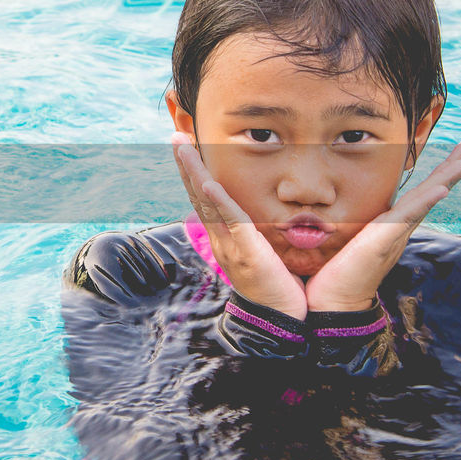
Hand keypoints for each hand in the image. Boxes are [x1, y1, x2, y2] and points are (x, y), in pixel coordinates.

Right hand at [170, 131, 308, 319]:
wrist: (284, 323)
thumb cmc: (282, 289)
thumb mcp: (267, 253)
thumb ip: (263, 232)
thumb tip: (268, 212)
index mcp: (226, 238)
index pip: (206, 199)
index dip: (194, 172)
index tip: (187, 148)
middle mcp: (221, 240)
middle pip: (197, 195)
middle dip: (186, 164)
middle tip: (175, 136)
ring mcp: (230, 246)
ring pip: (207, 202)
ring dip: (193, 172)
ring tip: (182, 146)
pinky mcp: (246, 253)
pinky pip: (230, 221)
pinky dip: (218, 200)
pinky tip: (208, 181)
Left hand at [304, 142, 460, 311]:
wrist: (329, 305)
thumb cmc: (331, 277)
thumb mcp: (342, 241)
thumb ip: (348, 225)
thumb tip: (339, 212)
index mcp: (388, 228)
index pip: (416, 197)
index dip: (434, 177)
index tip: (452, 157)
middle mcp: (396, 231)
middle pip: (428, 195)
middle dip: (449, 171)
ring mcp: (392, 236)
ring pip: (424, 201)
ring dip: (446, 179)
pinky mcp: (382, 242)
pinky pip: (407, 217)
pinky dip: (425, 202)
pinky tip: (442, 188)